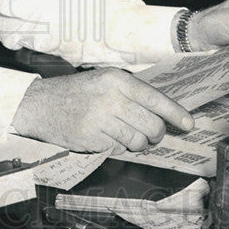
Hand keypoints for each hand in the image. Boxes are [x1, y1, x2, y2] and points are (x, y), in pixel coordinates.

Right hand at [10, 68, 194, 153]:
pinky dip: (120, 148)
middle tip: (151, 134)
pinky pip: (120, 149)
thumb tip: (162, 112)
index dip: (175, 113)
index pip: (155, 98)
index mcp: (116, 80)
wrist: (40, 104)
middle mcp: (110, 98)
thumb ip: (130, 93)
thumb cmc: (75, 93)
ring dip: (139, 144)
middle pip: (152, 125)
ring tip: (127, 136)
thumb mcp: (103, 81)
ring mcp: (100, 119)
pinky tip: (108, 138)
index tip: (189, 124)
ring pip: (138, 141)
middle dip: (156, 134)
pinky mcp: (92, 138)